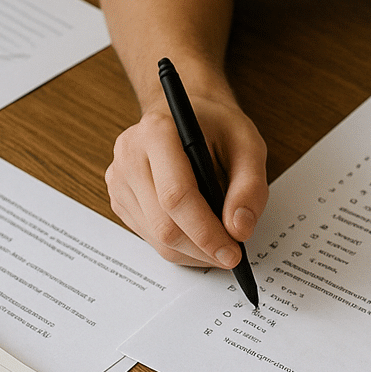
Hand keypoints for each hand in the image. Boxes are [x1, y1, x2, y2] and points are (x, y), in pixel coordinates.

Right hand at [105, 93, 267, 268]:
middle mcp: (129, 154)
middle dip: (202, 248)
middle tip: (232, 255)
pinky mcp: (120, 199)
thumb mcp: (248, 145)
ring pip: (156, 237)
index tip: (232, 252)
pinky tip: (199, 236)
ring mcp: (119, 179)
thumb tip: (239, 230)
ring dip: (192, 252)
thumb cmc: (217, 128)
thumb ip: (250, 187)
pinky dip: (179, 247)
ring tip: (219, 245)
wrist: (190, 115)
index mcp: (157, 132)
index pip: (176, 196)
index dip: (206, 232)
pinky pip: (149, 237)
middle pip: (163, 224)